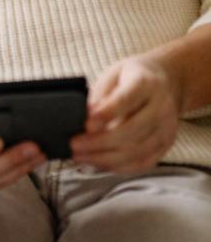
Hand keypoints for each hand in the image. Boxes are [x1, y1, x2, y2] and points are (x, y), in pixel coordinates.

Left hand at [71, 56, 179, 172]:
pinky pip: (143, 162)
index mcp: (147, 83)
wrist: (164, 82)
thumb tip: (86, 117)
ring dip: (105, 158)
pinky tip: (98, 163)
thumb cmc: (131, 77)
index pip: (128, 99)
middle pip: (133, 130)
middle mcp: (162, 107)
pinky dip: (119, 167)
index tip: (86, 124)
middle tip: (74, 144)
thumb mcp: (112, 75)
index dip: (107, 114)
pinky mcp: (166, 145)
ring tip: (80, 156)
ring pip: (138, 151)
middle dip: (100, 142)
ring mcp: (167, 128)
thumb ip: (99, 94)